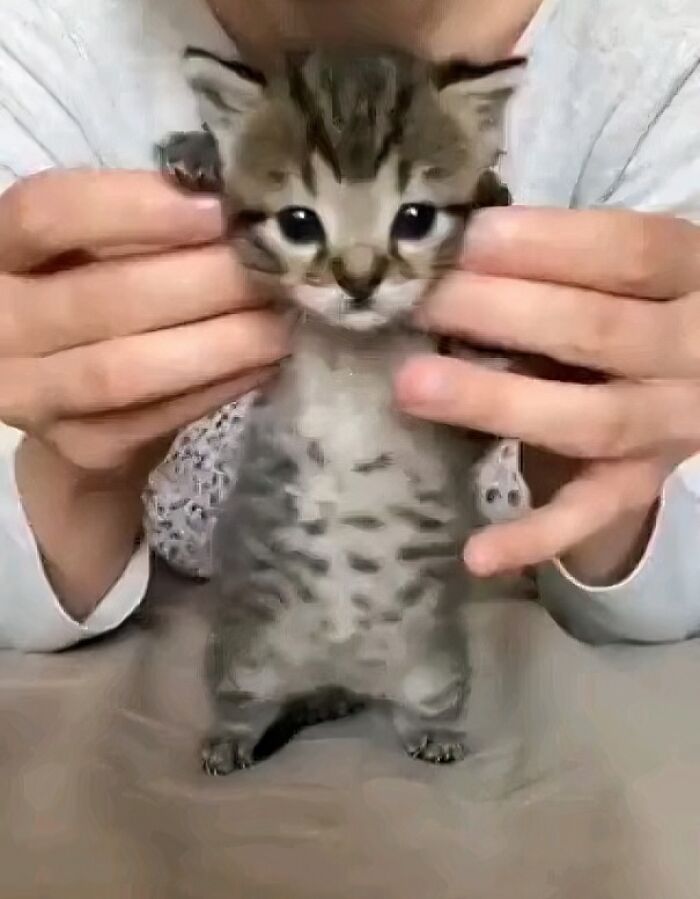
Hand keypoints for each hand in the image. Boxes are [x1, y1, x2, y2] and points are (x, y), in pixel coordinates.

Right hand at [0, 169, 287, 615]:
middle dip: (207, 281)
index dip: (136, 208)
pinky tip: (265, 365)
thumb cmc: (93, 295)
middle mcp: (0, 325)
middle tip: (279, 269)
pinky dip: (218, 389)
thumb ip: (146, 227)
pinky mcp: (81, 447)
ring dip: (220, 344)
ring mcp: (32, 395)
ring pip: (129, 370)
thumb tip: (242, 208)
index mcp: (1, 251)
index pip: (49, 214)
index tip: (219, 211)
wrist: (67, 392)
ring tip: (281, 323)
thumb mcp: (96, 251)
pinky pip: (157, 420)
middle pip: (104, 298)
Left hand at [396, 207, 699, 580]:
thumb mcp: (618, 274)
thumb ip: (556, 263)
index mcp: (690, 276)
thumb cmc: (627, 306)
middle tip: (420, 304)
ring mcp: (670, 425)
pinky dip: (534, 536)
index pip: (625, 251)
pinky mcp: (639, 484)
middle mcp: (693, 353)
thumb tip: (447, 247)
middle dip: (498, 314)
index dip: (543, 243)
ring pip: (588, 420)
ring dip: (497, 402)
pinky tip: (476, 554)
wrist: (691, 381)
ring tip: (413, 385)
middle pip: (596, 332)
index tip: (462, 238)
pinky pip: (589, 515)